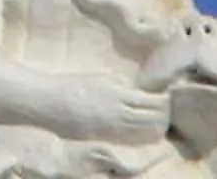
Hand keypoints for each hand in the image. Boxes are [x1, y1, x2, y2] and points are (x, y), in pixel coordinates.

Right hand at [50, 79, 173, 144]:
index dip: (164, 100)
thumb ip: (122, 86)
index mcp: (118, 93)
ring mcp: (113, 128)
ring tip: (156, 121)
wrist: (50, 102)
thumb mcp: (101, 78)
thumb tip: (141, 91)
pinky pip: (132, 139)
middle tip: (165, 109)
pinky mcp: (106, 138)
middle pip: (154, 119)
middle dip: (164, 115)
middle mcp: (119, 113)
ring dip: (155, 126)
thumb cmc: (73, 85)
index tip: (166, 94)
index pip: (153, 101)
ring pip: (146, 132)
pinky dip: (141, 134)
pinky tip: (140, 129)